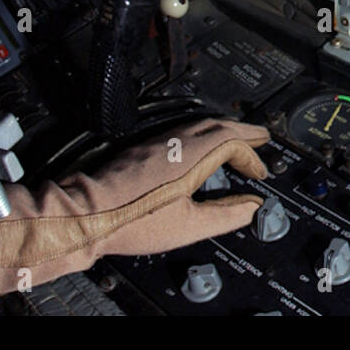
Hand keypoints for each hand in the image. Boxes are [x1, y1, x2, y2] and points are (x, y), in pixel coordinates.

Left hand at [0, 118, 268, 310]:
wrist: (87, 215)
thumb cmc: (132, 220)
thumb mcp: (188, 226)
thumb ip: (225, 215)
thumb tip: (250, 208)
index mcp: (192, 157)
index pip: (233, 144)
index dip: (251, 158)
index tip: (260, 174)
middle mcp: (177, 143)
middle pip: (219, 125)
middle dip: (244, 131)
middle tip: (262, 137)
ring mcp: (159, 142)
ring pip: (200, 124)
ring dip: (224, 129)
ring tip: (238, 138)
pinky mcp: (144, 148)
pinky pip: (184, 130)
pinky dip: (203, 133)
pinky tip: (201, 146)